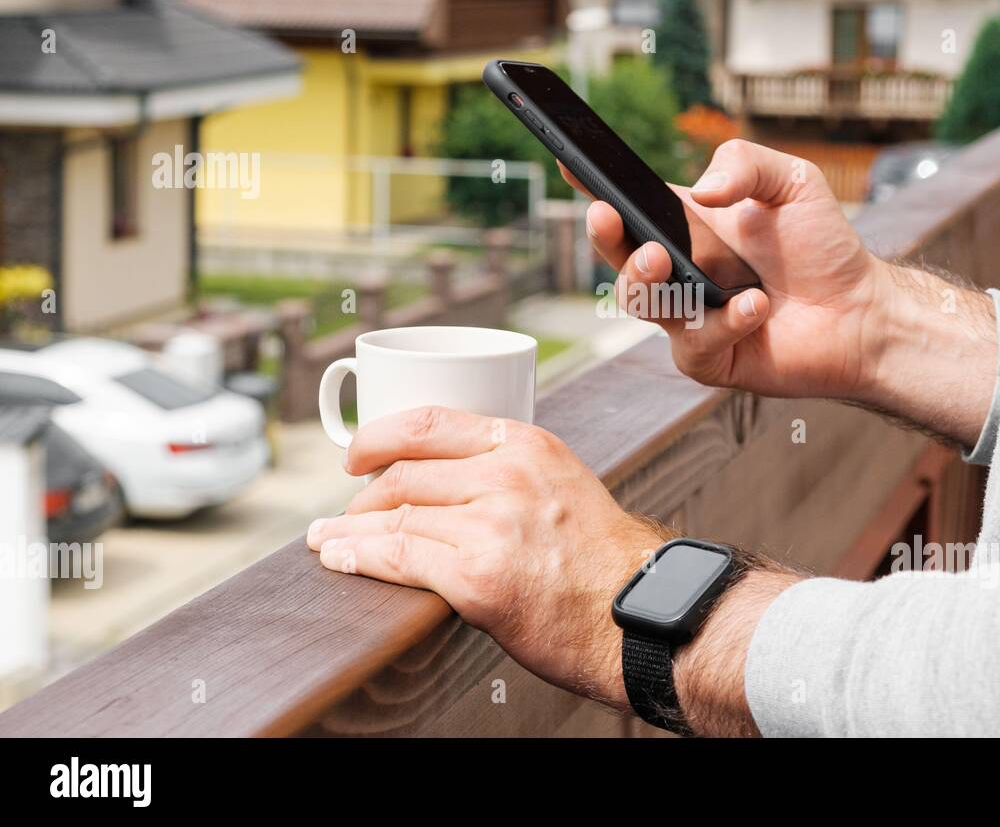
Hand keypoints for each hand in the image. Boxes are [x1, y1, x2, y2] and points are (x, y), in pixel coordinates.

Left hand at [305, 406, 663, 707]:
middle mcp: (506, 476)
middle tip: (344, 511)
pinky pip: (399, 559)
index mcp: (526, 445)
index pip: (430, 423)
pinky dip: (360, 559)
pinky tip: (343, 560)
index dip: (379, 436)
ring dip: (349, 530)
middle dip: (361, 495)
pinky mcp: (477, 578)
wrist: (636, 611)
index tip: (357, 453)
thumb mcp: (562, 484)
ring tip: (328, 540)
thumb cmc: (600, 558)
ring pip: (394, 517)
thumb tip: (448, 479)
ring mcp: (490, 526)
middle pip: (404, 474)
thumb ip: (509, 471)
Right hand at [562, 139, 882, 399]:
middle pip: (617, 256)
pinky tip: (757, 304)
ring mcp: (688, 317)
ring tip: (666, 260)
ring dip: (643, 278)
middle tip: (607, 216)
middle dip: (603, 236)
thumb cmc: (824, 247)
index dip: (593, 185)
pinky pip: (693, 341)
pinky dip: (724, 319)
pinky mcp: (709, 358)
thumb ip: (744, 161)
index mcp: (687, 226)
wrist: (863, 311)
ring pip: (638, 302)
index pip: (629, 204)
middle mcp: (679, 272)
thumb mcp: (791, 181)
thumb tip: (702, 190)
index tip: (568, 160)